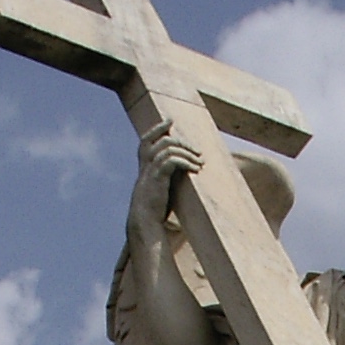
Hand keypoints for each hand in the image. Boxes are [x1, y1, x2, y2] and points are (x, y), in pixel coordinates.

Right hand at [129, 117, 203, 238]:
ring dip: (187, 152)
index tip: (170, 120)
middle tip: (197, 150)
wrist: (144, 223)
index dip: (157, 128)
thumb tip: (184, 173)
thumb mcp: (160, 191)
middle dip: (181, 140)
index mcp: (145, 168)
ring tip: (200, 161)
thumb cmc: (154, 212)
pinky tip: (195, 169)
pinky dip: (185, 161)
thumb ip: (167, 179)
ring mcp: (150, 171)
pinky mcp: (157, 178)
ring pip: (168, 147)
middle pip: (160, 140)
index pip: (146, 140)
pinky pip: (171, 160)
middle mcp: (145, 166)